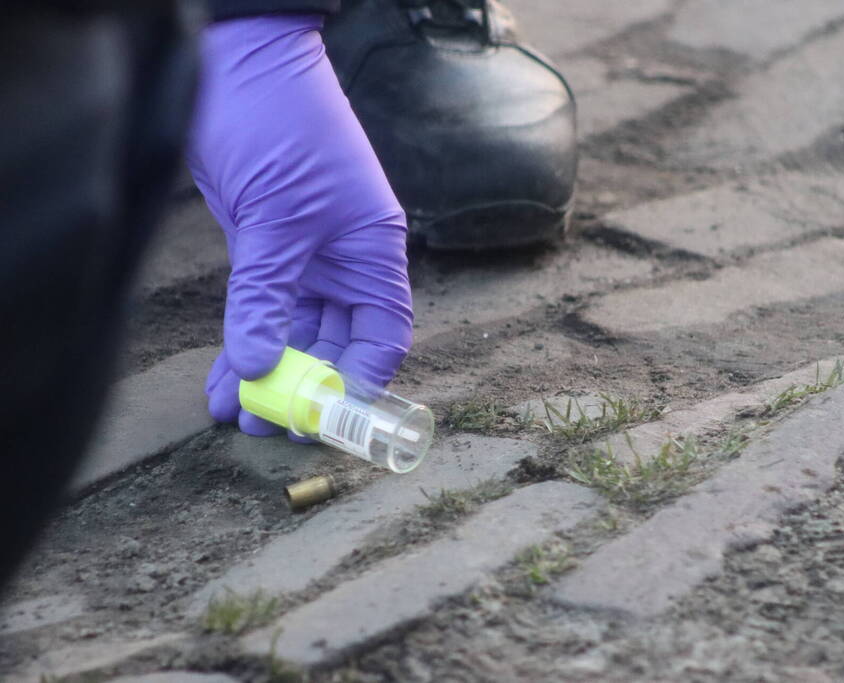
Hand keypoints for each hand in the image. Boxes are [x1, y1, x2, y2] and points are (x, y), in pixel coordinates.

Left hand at [186, 14, 412, 436]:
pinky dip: (242, 344)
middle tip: (269, 424)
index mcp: (373, 251)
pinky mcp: (266, 251)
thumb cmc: (281, 126)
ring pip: (294, 332)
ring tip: (237, 414)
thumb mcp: (276, 218)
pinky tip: (221, 381)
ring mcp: (305, 257)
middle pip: (336, 342)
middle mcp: (345, 261)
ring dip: (267, 373)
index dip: (361, 379)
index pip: (383, 334)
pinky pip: (261, 311)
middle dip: (303, 385)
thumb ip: (265, 295)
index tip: (326, 417)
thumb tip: (255, 368)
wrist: (239, 62)